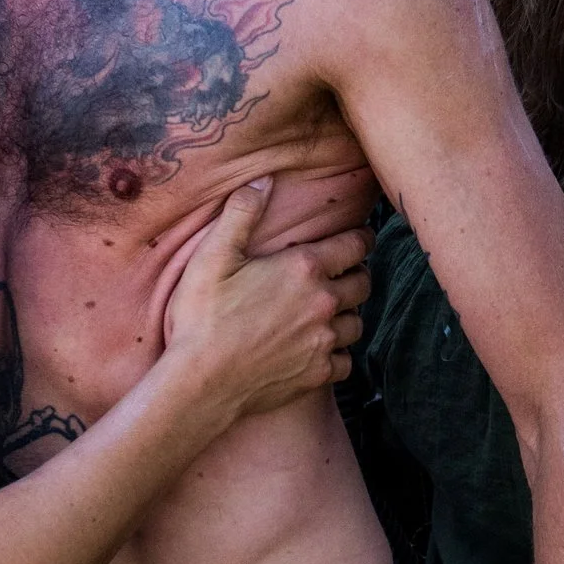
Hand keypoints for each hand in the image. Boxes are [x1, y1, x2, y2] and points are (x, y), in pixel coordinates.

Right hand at [163, 180, 371, 423]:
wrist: (201, 382)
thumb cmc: (202, 318)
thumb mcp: (213, 257)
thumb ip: (241, 214)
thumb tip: (262, 180)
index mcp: (304, 269)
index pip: (355, 245)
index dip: (360, 238)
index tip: (360, 237)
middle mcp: (323, 303)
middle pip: (363, 283)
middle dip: (356, 274)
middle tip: (343, 273)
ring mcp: (323, 341)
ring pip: (357, 323)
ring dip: (348, 314)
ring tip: (331, 312)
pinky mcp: (318, 374)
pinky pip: (346, 362)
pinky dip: (338, 355)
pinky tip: (322, 350)